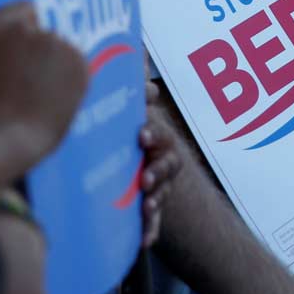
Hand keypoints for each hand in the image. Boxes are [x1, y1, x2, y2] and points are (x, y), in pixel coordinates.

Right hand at [0, 3, 89, 165]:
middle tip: (34, 79)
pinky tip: (58, 98)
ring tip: (44, 95)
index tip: (28, 46)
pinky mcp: (78, 59)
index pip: (26, 8)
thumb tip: (13, 53)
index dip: (29, 27)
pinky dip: (72, 78)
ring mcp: (56, 42)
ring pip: (62, 49)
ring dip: (58, 65)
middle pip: (46, 31)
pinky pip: (77, 65)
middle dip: (43, 50)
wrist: (9, 137)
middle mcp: (29, 27)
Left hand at [139, 81, 182, 247]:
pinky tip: (144, 242)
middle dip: (158, 171)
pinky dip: (150, 231)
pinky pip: (152, 221)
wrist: (133, 152)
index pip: (160, 133)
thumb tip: (135, 51)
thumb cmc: (127, 126)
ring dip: (155, 201)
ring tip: (146, 210)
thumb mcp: (126, 107)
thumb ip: (133, 86)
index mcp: (154, 135)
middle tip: (144, 179)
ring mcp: (156, 183)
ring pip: (161, 193)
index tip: (141, 135)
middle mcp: (160, 159)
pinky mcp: (147, 205)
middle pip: (167, 165)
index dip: (154, 133)